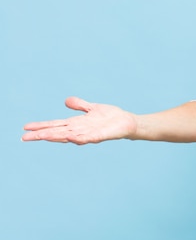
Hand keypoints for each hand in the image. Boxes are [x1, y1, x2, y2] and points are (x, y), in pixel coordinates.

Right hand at [22, 97, 136, 144]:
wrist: (127, 122)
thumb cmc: (110, 116)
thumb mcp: (92, 108)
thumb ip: (79, 105)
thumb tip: (66, 101)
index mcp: (76, 124)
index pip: (55, 125)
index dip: (41, 126)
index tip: (25, 128)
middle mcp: (80, 130)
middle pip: (57, 132)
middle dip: (42, 135)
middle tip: (25, 138)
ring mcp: (90, 134)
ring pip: (70, 136)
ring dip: (57, 137)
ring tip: (43, 137)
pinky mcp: (101, 135)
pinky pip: (90, 138)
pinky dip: (81, 138)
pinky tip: (73, 138)